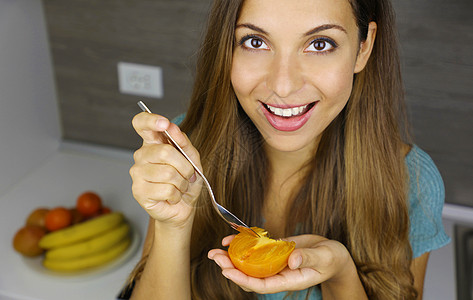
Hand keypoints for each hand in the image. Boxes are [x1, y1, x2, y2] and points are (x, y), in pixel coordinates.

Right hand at [129, 112, 202, 228]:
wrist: (183, 207)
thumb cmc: (186, 181)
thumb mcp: (192, 159)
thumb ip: (184, 142)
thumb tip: (172, 127)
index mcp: (152, 142)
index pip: (141, 123)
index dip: (151, 120)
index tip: (165, 124)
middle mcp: (141, 155)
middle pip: (164, 151)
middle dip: (184, 166)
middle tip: (187, 175)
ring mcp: (137, 173)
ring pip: (168, 173)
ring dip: (182, 183)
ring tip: (179, 187)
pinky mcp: (138, 191)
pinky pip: (166, 189)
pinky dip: (176, 195)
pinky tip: (172, 196)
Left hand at [208, 234, 356, 293]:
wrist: (333, 253)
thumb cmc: (331, 258)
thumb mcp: (324, 258)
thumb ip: (309, 258)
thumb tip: (293, 259)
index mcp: (289, 280)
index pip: (262, 285)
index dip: (243, 280)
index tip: (227, 272)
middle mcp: (278, 273)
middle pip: (249, 275)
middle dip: (231, 268)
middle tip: (216, 257)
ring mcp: (274, 262)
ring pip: (249, 263)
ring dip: (231, 257)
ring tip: (216, 250)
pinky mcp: (274, 250)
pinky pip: (255, 250)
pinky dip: (242, 244)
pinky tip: (231, 238)